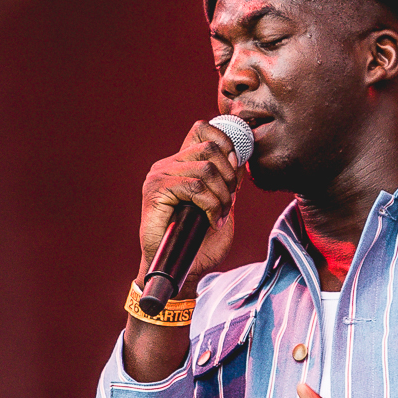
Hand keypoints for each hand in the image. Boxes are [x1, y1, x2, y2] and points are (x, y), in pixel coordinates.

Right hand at [135, 119, 244, 290]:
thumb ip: (228, 180)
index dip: (226, 141)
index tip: (236, 166)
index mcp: (181, 163)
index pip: (203, 129)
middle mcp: (168, 165)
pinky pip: (195, 188)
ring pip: (206, 169)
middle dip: (229, 176)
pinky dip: (211, 206)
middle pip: (210, 147)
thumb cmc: (200, 241)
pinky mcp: (156, 191)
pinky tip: (211, 221)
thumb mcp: (222, 203)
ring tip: (219, 216)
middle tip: (229, 202)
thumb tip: (241, 157)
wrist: (180, 268)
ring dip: (222, 196)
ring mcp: (160, 176)